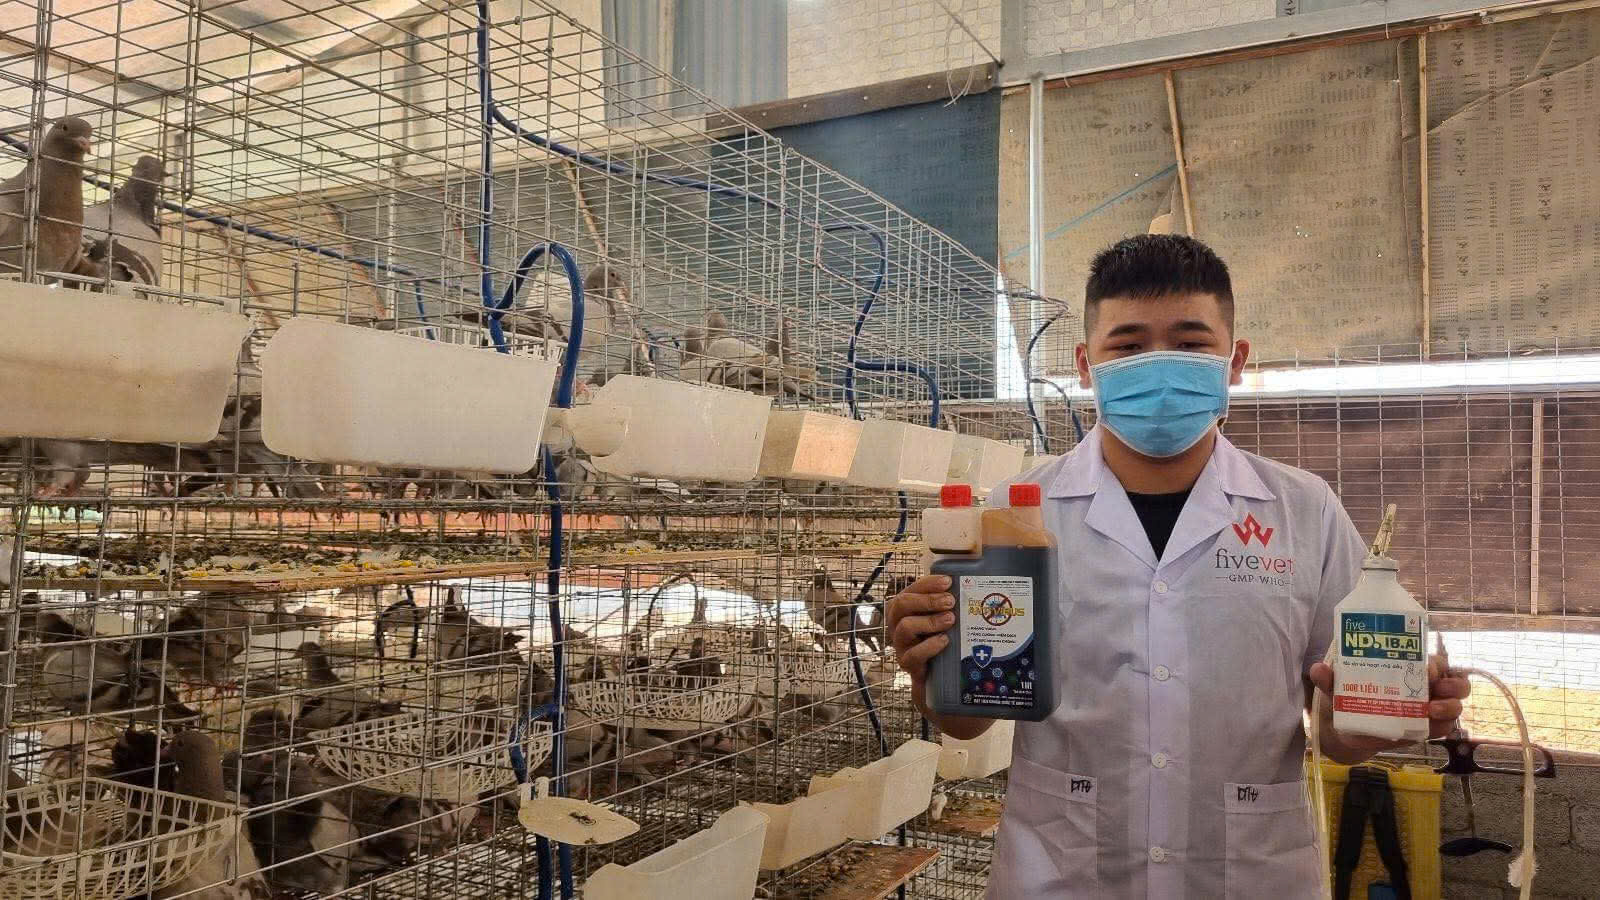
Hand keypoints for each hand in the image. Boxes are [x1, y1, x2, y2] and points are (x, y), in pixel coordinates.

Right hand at [886, 574, 956, 682]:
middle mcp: (897, 623)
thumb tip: (972, 582)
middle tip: (950, 601)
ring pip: (905, 627)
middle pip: (902, 604)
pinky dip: (929, 646)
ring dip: (930, 621)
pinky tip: (944, 640)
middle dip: (928, 600)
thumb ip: (947, 602)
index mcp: (904, 607)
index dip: (928, 584)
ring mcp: (900, 644)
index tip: (948, 581)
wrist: (934, 674)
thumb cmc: (938, 638)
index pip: (911, 589)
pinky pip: (913, 654)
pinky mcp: (907, 663)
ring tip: (951, 619)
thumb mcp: (940, 617)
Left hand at [1308, 653, 1470, 760]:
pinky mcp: (1424, 729)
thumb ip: (1330, 679)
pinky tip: (1429, 727)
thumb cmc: (1350, 696)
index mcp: (1408, 668)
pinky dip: (1441, 728)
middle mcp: (1424, 687)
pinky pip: (1443, 729)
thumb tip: (1318, 669)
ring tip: (1432, 710)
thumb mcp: (1339, 686)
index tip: (1426, 670)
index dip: (1435, 665)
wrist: (1346, 729)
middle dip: (1453, 685)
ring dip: (1450, 707)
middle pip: (1454, 681)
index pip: (1433, 661)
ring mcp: (1428, 709)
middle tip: (1437, 690)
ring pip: (1455, 705)